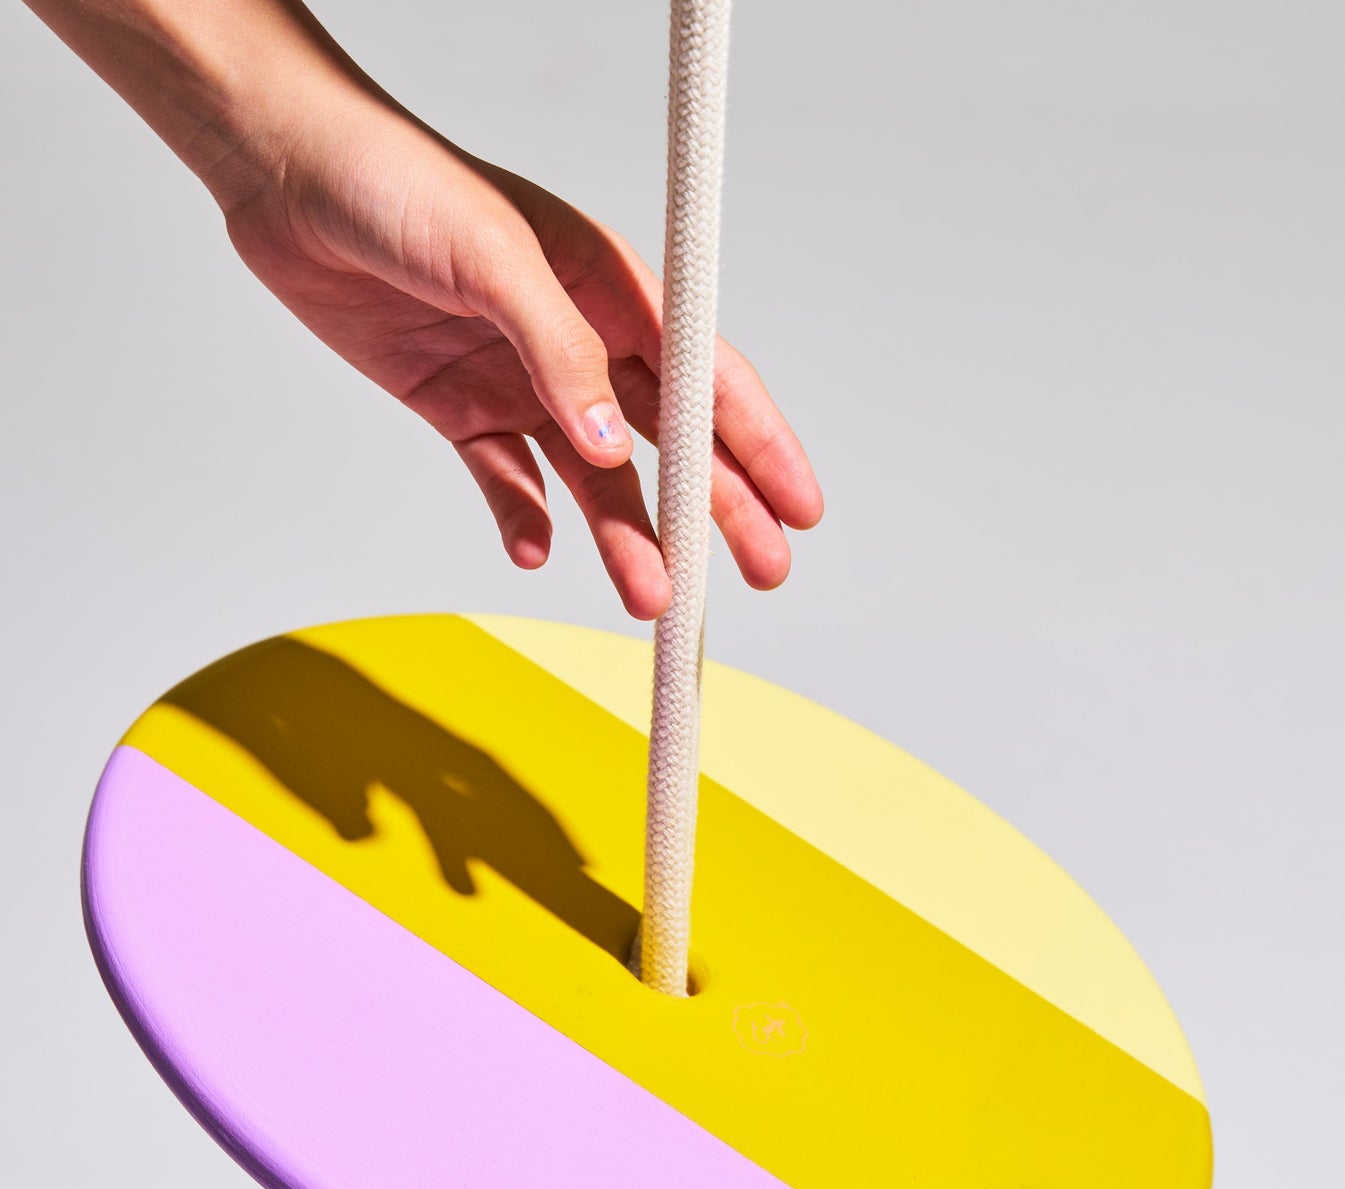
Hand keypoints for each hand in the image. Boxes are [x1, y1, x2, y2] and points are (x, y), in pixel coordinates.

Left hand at [219, 98, 821, 617]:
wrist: (284, 174)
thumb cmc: (397, 180)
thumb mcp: (491, 257)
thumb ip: (559, 352)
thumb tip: (614, 449)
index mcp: (614, 288)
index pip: (708, 377)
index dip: (760, 444)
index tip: (799, 505)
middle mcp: (581, 342)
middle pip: (670, 442)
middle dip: (718, 510)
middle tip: (763, 572)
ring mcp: (523, 381)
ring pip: (594, 479)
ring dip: (625, 537)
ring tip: (650, 597)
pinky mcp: (461, 408)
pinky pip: (507, 481)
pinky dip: (524, 518)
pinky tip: (536, 553)